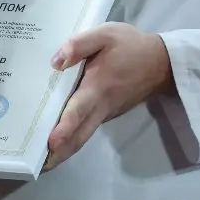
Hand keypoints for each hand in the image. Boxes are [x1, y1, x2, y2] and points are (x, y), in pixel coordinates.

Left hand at [45, 24, 172, 170]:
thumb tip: (56, 61)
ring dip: (65, 148)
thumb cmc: (130, 46)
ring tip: (41, 159)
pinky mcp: (107, 113)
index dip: (65, 127)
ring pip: (84, 134)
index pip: (78, 109)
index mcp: (98, 87)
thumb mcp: (106, 34)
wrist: (161, 62)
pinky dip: (73, 137)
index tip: (51, 142)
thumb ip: (79, 44)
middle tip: (38, 166)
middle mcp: (101, 106)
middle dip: (61, 151)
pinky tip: (57, 138)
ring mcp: (106, 113)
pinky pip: (88, 128)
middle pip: (80, 134)